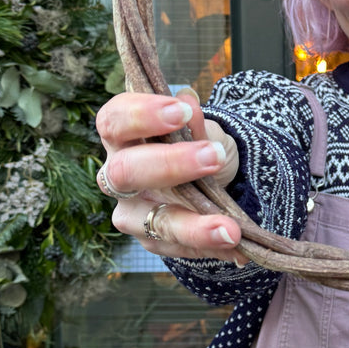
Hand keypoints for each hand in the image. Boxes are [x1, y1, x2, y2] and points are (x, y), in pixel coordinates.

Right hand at [95, 89, 243, 261]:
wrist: (215, 184)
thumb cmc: (198, 148)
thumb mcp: (206, 133)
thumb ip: (198, 125)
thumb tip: (189, 100)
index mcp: (123, 137)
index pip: (113, 120)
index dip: (141, 115)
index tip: (182, 111)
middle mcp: (117, 176)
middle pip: (124, 171)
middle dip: (169, 164)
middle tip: (212, 156)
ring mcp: (131, 212)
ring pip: (152, 221)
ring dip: (194, 226)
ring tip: (230, 229)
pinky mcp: (151, 240)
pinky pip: (177, 247)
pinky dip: (209, 245)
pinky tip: (235, 245)